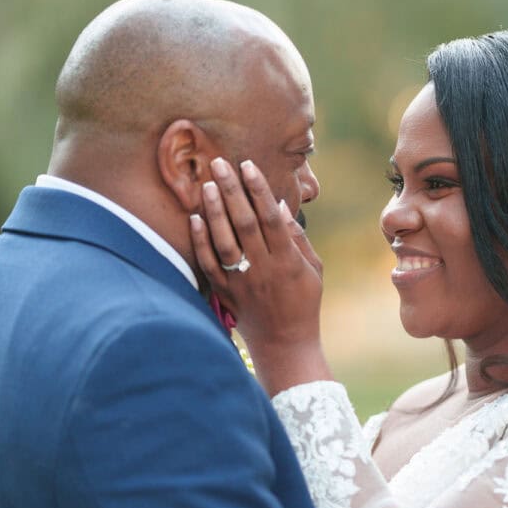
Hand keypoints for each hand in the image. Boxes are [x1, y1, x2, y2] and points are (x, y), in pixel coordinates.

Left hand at [189, 157, 331, 393]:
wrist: (285, 344)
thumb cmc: (303, 302)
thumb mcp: (313, 269)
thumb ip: (297, 238)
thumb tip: (281, 206)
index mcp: (287, 261)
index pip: (271, 218)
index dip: (259, 190)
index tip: (248, 166)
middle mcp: (264, 269)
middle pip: (244, 223)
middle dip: (231, 190)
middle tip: (219, 163)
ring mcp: (242, 282)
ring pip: (224, 241)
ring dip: (214, 211)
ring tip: (205, 184)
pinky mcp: (226, 293)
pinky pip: (209, 264)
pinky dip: (200, 241)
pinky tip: (194, 218)